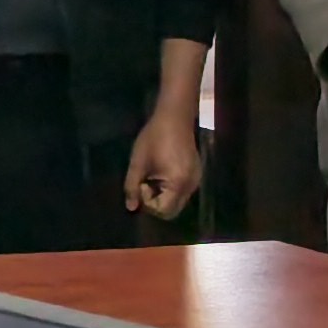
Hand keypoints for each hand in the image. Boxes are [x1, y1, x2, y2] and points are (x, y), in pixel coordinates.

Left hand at [125, 102, 206, 222]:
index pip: (163, 210)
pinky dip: (169, 189)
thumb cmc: (154, 138)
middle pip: (172, 210)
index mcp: (178, 184)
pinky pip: (182, 191)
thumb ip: (132, 186)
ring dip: (162, 195)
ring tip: (152, 176)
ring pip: (177, 201)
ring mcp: (196, 180)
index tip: (141, 184)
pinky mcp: (196, 174)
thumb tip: (131, 207)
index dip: (148, 203)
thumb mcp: (138, 163)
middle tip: (144, 184)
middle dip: (155, 203)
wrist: (174, 117)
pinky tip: (161, 172)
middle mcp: (191, 186)